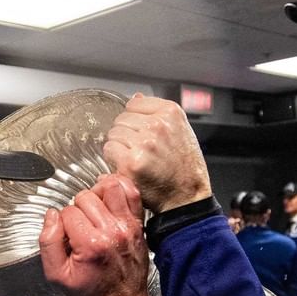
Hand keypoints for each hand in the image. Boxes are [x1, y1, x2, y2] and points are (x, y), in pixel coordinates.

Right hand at [39, 174, 154, 295]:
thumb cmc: (90, 290)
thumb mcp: (56, 274)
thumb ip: (48, 242)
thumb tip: (51, 215)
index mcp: (90, 243)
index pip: (68, 212)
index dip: (63, 222)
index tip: (68, 237)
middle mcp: (111, 231)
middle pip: (86, 197)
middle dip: (77, 209)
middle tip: (79, 226)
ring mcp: (128, 225)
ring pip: (109, 187)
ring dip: (97, 194)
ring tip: (93, 209)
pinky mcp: (138, 224)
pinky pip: (132, 192)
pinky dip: (120, 187)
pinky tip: (109, 196)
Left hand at [103, 94, 212, 212]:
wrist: (187, 197)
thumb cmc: (185, 168)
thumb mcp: (181, 131)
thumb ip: (158, 113)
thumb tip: (136, 97)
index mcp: (171, 113)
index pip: (134, 103)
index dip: (135, 120)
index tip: (143, 133)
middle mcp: (158, 125)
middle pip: (121, 119)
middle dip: (127, 134)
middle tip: (141, 151)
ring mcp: (144, 143)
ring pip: (113, 134)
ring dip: (120, 147)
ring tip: (137, 159)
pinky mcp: (132, 162)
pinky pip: (109, 150)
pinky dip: (114, 160)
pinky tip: (130, 167)